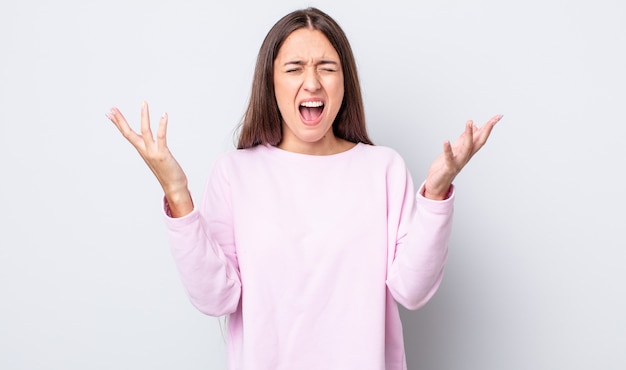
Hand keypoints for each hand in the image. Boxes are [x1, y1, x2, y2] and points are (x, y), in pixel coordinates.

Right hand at [106, 101, 192, 216]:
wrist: (174, 187)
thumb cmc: (168, 172)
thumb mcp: (156, 157)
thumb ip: (152, 148)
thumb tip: (151, 142)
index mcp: (142, 150)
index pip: (127, 134)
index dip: (118, 123)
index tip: (110, 113)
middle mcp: (144, 150)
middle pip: (128, 133)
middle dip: (120, 120)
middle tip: (112, 108)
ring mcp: (152, 152)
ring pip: (145, 131)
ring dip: (144, 116)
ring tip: (143, 103)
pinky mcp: (162, 154)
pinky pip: (161, 137)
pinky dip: (162, 125)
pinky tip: (163, 114)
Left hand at [424, 114, 502, 199]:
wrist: (438, 185)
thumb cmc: (445, 167)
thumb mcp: (455, 149)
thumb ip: (464, 139)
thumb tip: (475, 126)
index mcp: (468, 151)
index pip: (481, 137)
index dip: (489, 127)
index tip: (498, 116)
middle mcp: (466, 156)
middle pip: (479, 142)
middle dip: (486, 130)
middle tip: (494, 119)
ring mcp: (458, 162)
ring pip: (466, 148)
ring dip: (468, 135)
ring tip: (469, 122)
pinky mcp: (448, 168)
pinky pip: (449, 158)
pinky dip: (448, 150)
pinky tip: (446, 141)